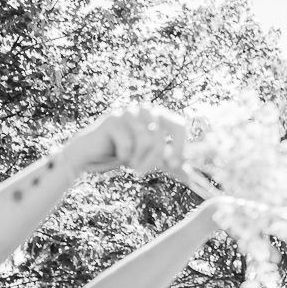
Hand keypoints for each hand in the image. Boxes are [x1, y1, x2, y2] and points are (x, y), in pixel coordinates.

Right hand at [62, 104, 186, 175]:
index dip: (179, 146)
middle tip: (143, 174)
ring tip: (132, 166)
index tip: (174, 166)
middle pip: (161, 136)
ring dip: (139, 160)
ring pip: (146, 140)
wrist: (93, 154)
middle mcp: (145, 109)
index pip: (178, 125)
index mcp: (158, 115)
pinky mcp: (113, 119)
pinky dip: (125, 156)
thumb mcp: (152, 160)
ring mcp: (128, 112)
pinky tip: (117, 156)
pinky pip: (128, 144)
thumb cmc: (126, 154)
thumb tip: (192, 178)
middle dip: (154, 160)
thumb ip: (170, 165)